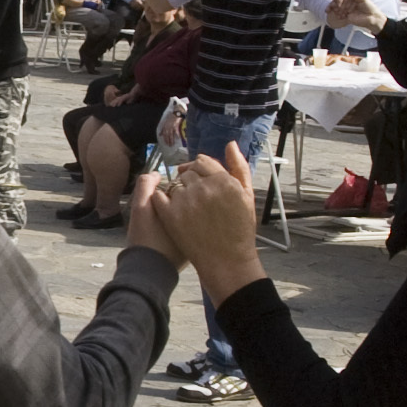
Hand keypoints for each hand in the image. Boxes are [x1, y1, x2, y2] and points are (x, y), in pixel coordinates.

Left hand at [139, 146, 264, 294]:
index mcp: (223, 181)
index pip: (203, 162)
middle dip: (190, 181)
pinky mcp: (171, 216)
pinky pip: (160, 197)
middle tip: (196, 199)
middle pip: (188, 173)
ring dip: (178, 191)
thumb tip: (229, 143)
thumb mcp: (247, 196)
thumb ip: (239, 168)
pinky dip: (163, 200)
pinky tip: (171, 210)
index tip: (203, 183)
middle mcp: (204, 188)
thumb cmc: (239, 230)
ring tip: (187, 208)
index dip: (201, 172)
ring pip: (175, 184)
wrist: (227, 262)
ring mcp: (186, 201)